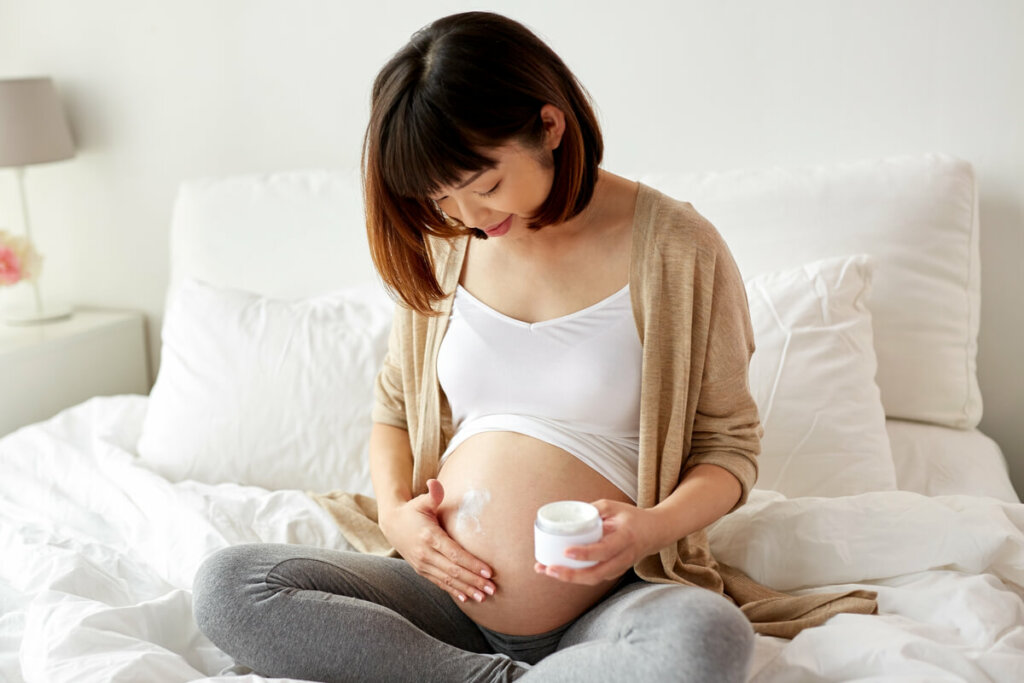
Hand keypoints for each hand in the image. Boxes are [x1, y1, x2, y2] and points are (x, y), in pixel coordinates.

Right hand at [378, 478, 496, 603]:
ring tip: (484, 597)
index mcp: (429, 537)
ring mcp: (422, 564)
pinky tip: (467, 598)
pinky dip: (453, 591)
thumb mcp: (421, 501)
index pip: (454, 554)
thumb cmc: (413, 510)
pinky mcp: (422, 570)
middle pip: (454, 571)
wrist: (392, 524)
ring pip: (448, 580)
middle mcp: (425, 554)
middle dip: (474, 581)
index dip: (472, 564)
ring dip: (467, 589)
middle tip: (493, 589)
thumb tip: (435, 483)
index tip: (488, 571)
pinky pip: (440, 583)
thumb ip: (432, 494)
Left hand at [533, 499, 658, 585]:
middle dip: (570, 575)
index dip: (585, 554)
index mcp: (626, 539)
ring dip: (568, 578)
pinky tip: (556, 570)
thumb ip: (593, 509)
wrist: (656, 533)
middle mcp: (623, 557)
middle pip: (596, 574)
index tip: (566, 551)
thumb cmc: (633, 517)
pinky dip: (574, 576)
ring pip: (593, 579)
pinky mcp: (613, 572)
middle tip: (549, 568)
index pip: (604, 550)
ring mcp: (619, 568)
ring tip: (545, 569)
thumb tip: (569, 514)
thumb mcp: (615, 506)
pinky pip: (593, 577)